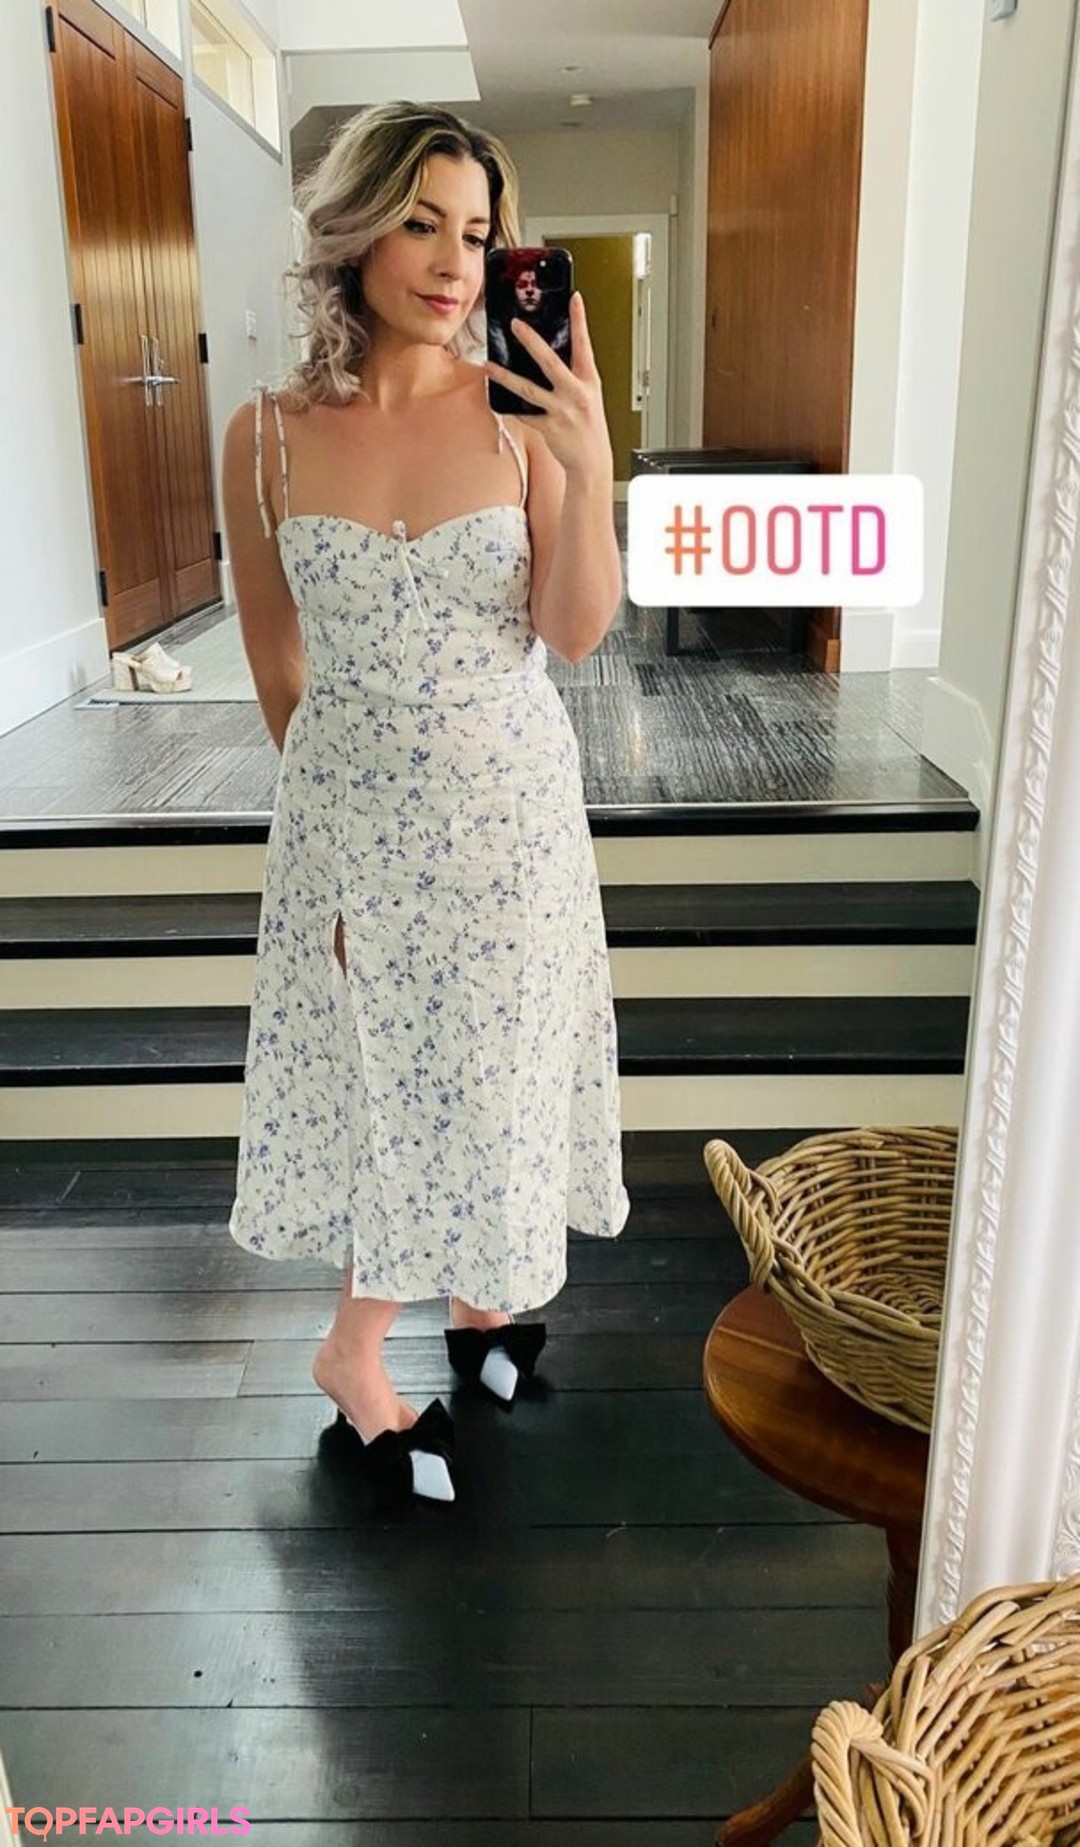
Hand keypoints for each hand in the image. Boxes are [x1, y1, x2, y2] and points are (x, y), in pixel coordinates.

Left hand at [483, 292, 612, 484]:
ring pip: (528, 389)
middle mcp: (576, 393)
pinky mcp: (549, 428)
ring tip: (490, 366)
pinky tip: (499, 398)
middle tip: (515, 325)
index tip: (574, 298)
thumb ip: (573, 376)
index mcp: (589, 381)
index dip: (580, 320)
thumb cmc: (589, 428)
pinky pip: (525, 413)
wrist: (592, 462)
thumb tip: (549, 357)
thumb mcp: (589, 396)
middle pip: (550, 361)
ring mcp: (562, 411)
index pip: (584, 345)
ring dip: (505, 376)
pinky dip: (511, 407)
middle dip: (531, 341)